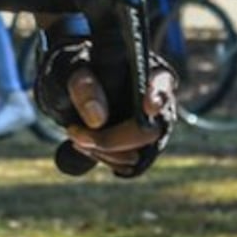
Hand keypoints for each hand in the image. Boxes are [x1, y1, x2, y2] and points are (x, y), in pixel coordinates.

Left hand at [35, 28, 173, 177]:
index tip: (148, 107)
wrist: (74, 91)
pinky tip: (84, 145)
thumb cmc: (79, 71)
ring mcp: (153, 128)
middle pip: (149, 131)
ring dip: (103, 152)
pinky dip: (104, 159)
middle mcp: (159, 103)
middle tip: (75, 133)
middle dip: (111, 139)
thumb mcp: (73, 70)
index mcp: (150, 73)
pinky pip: (130, 165)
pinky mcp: (142, 148)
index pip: (162, 84)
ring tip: (75, 135)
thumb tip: (97, 120)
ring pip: (138, 154)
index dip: (157, 96)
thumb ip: (84, 87)